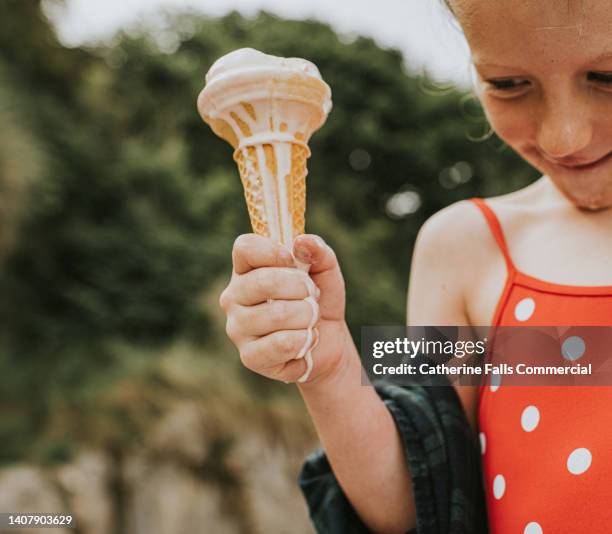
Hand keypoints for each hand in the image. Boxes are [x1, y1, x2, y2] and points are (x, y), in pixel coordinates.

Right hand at [219, 233, 348, 383]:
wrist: (328, 343)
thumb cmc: (319, 301)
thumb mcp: (326, 271)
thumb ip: (318, 251)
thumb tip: (301, 241)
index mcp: (245, 270)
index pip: (245, 248)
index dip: (274, 251)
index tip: (294, 262)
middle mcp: (233, 297)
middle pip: (264, 281)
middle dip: (302, 289)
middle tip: (312, 297)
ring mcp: (237, 328)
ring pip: (277, 314)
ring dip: (307, 316)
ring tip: (310, 320)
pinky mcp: (249, 356)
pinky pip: (281, 343)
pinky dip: (304, 340)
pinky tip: (305, 341)